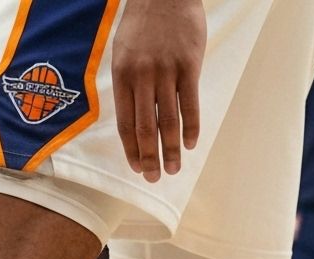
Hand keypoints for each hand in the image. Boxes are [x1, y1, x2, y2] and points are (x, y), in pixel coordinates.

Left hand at [112, 0, 206, 181]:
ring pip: (168, 120)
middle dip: (149, 158)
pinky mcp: (189, 66)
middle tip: (154, 178)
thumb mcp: (123, 52)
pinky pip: (190, 104)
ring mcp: (166, 71)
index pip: (124, 123)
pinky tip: (190, 144)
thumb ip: (128, 85)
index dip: (130, 149)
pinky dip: (191, 127)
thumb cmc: (143, 25)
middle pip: (145, 127)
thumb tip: (132, 120)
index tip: (136, 168)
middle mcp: (142, 77)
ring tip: (174, 169)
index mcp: (123, 76)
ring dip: (170, 150)